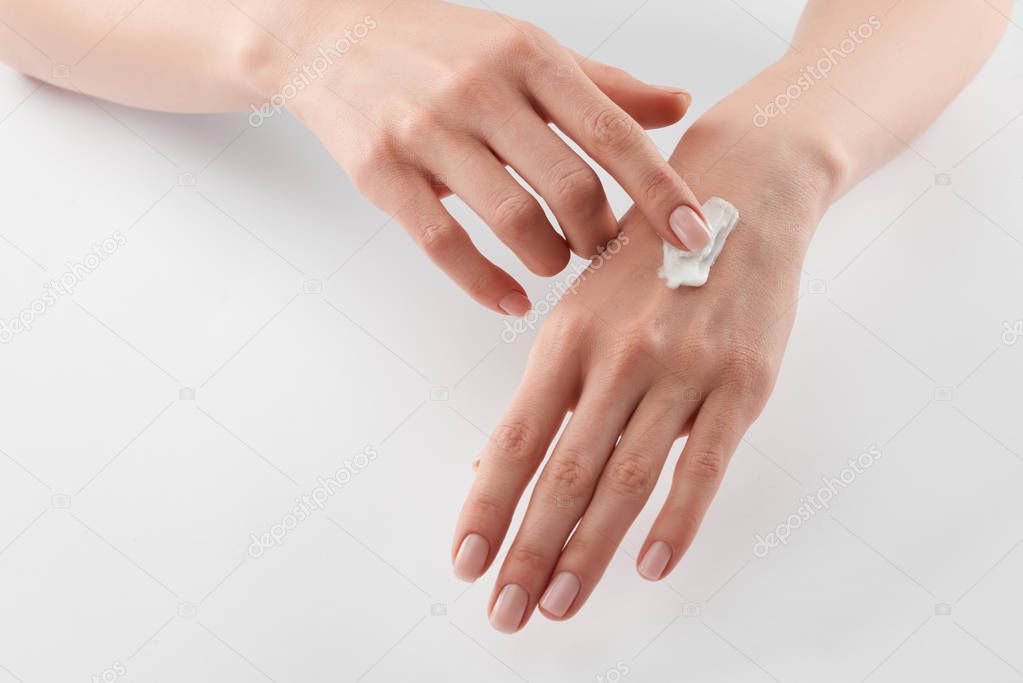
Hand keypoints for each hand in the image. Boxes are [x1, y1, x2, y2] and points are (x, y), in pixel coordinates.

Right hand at [272, 0, 709, 314]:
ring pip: (511, 219)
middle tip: (601, 250)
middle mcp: (481, 90)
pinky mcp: (382, 171)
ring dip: (548, 259)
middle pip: (569, 186)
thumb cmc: (440, 47)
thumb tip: (680, 105)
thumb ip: (604, 86)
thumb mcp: (526, 49)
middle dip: (599, 236)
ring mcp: (427, 130)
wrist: (329, 36)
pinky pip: (444, 243)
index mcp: (529, 57)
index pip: (612, 131)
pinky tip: (511, 299)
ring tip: (553, 262)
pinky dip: (485, 283)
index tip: (694, 234)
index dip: (660, 188)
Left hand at [450, 114, 836, 631]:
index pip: (515, 439)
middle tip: (507, 613)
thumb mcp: (586, 307)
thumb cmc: (649, 259)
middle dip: (531, 550)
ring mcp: (683, 369)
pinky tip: (652, 566)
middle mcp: (618, 355)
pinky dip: (680, 521)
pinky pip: (707, 464)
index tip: (466, 562)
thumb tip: (493, 469)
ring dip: (592, 549)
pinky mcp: (742, 384)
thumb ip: (548, 388)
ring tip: (562, 603)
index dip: (487, 506)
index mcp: (567, 336)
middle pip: (566, 472)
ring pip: (629, 477)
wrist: (742, 194)